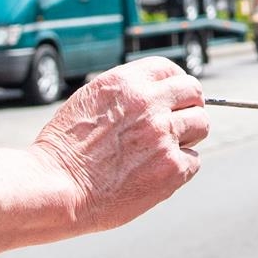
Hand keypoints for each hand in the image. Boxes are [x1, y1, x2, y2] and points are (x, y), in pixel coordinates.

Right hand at [30, 57, 208, 233]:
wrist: (56, 187)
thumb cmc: (64, 150)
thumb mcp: (89, 103)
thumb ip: (124, 96)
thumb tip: (154, 97)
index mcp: (126, 83)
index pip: (169, 70)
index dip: (174, 84)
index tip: (174, 98)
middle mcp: (149, 103)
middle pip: (193, 93)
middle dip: (188, 107)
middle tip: (179, 123)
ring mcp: (164, 135)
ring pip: (201, 124)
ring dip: (188, 136)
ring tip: (164, 151)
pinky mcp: (172, 167)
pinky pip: (194, 160)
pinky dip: (180, 167)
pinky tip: (156, 174)